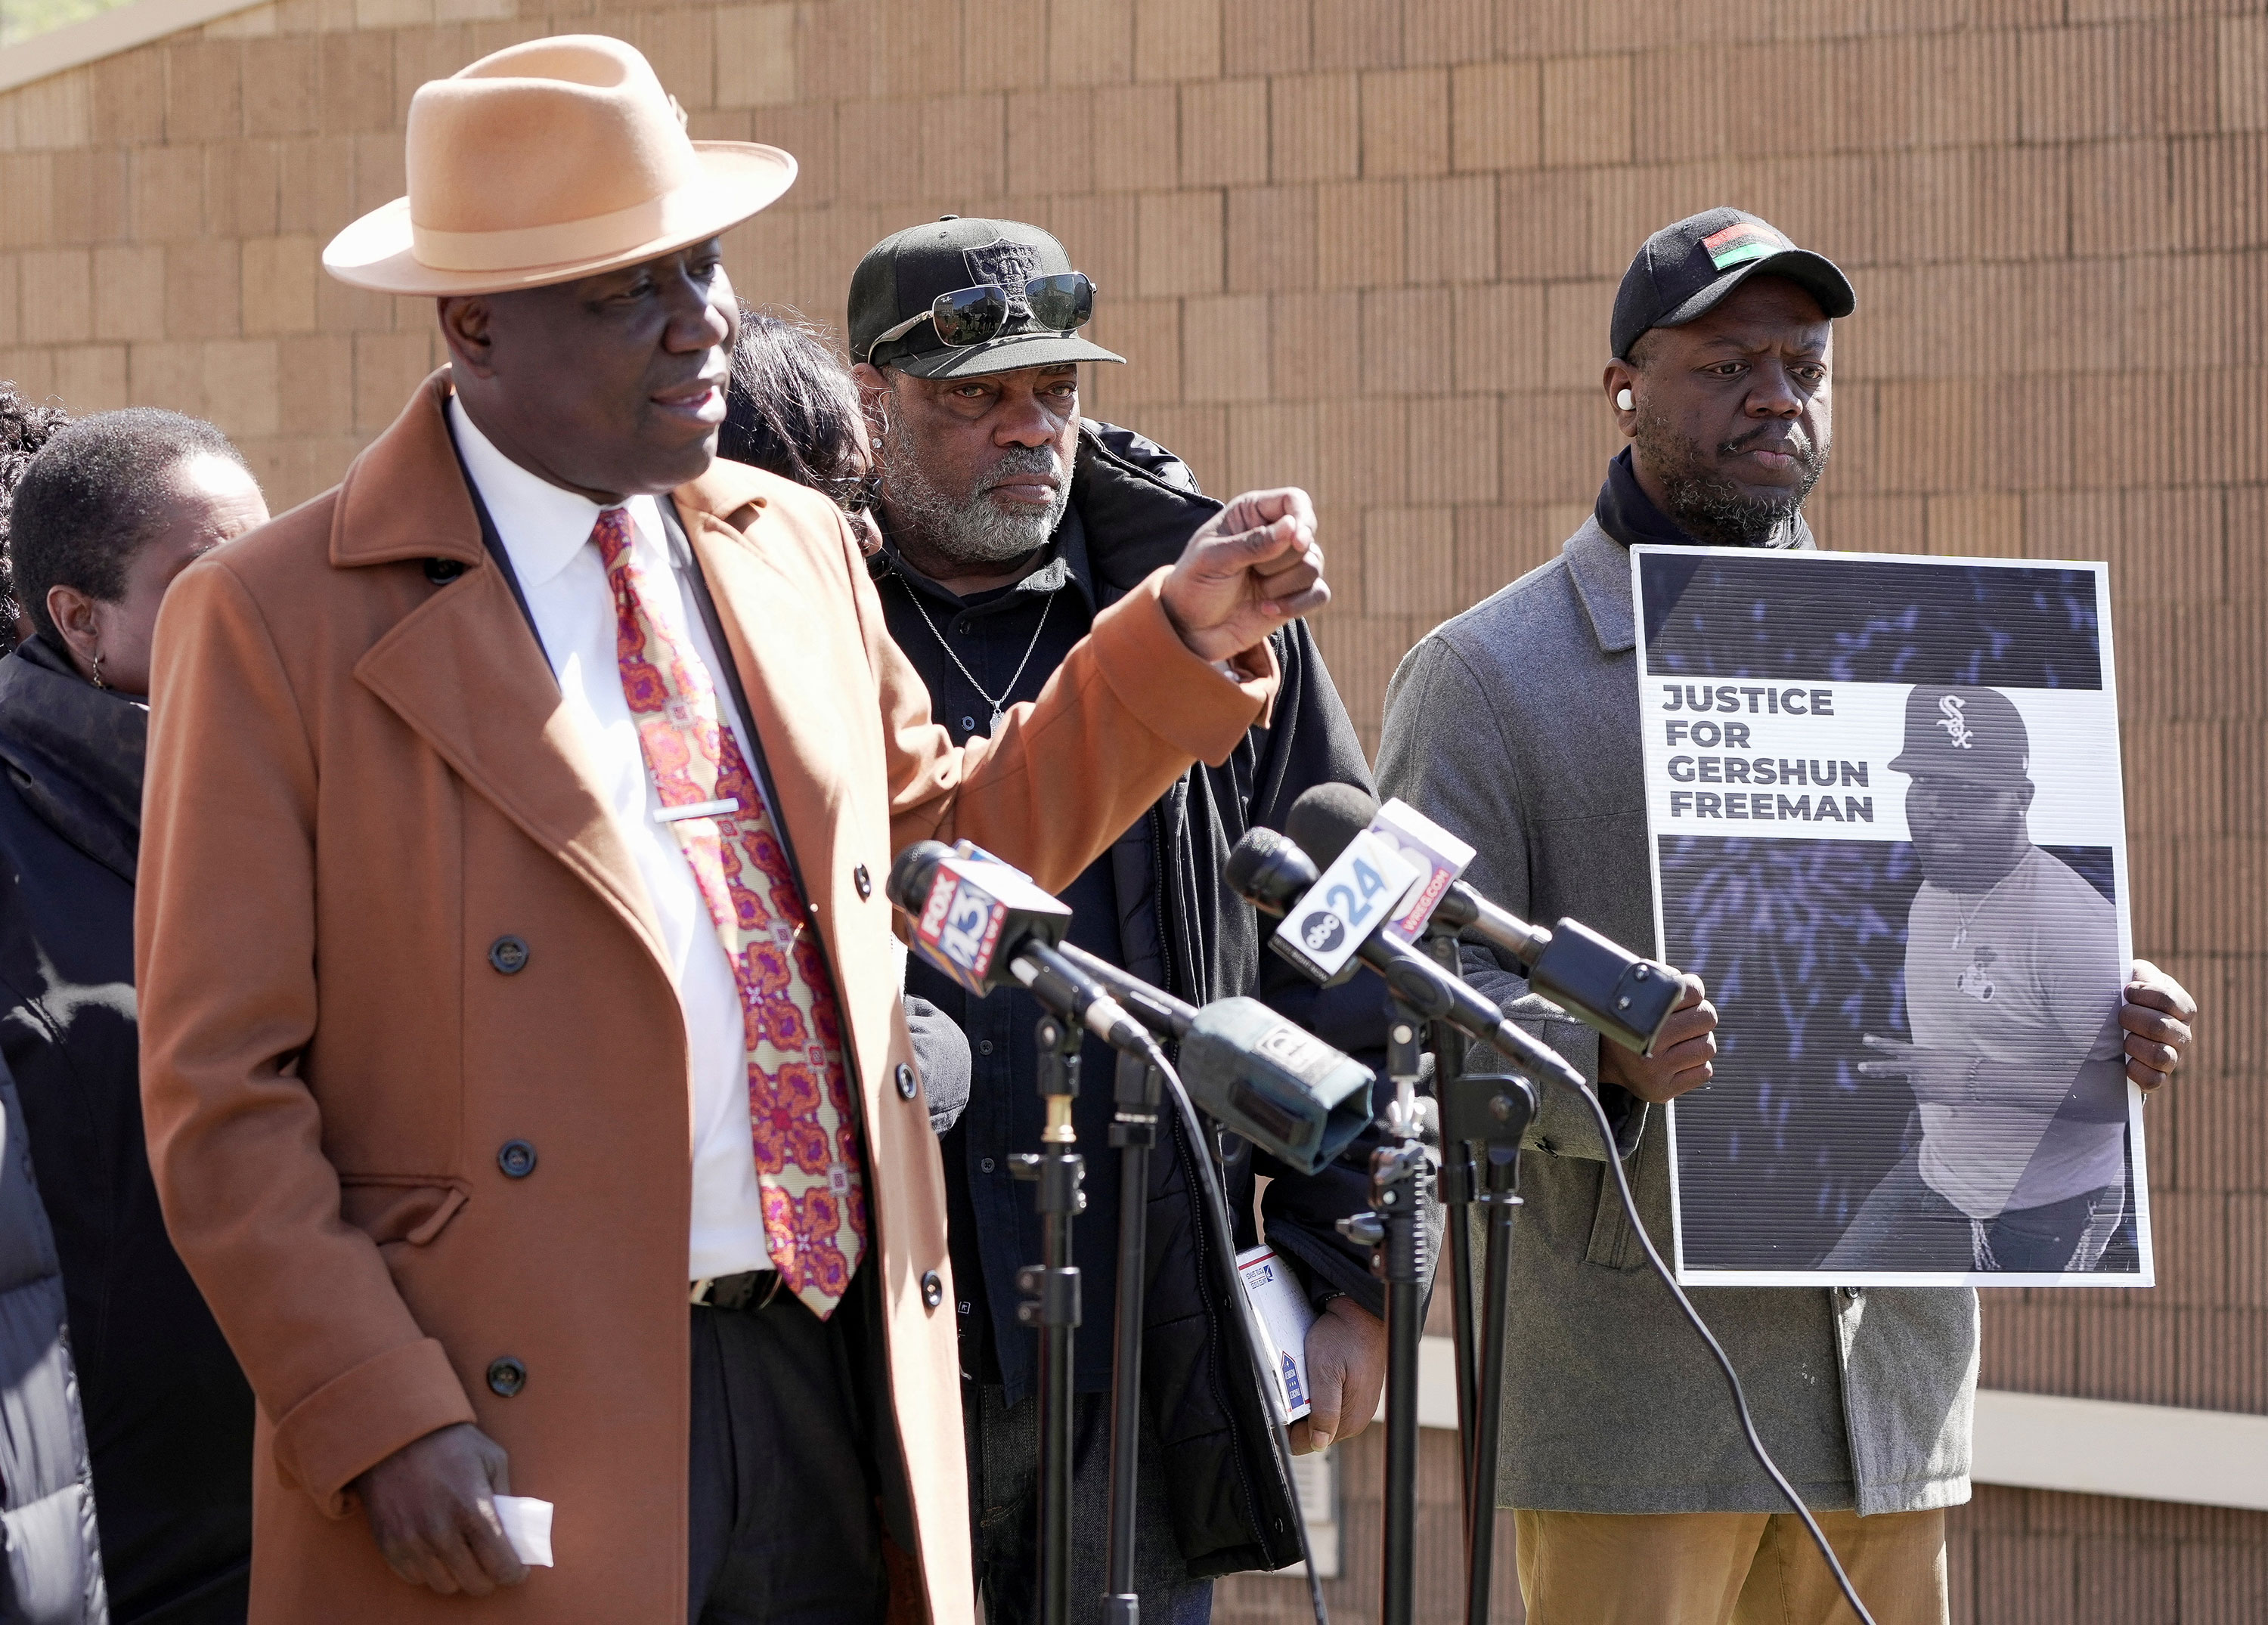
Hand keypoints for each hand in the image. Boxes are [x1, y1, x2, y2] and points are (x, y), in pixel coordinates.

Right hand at [352, 1422, 526, 1595]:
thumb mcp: (492, 1459)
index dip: (514, 1574)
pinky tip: (437, 1551)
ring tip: (464, 1557)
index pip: (500, 1566)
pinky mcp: (389, 1545)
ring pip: (445, 1586)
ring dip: (459, 1576)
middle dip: (489, 1577)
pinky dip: (430, 1571)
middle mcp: (441, 1532)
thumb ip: (506, 1497)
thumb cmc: (451, 1443)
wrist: (396, 1432)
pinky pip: (416, 1577)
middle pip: (474, 1583)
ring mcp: (412, 1541)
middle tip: (492, 1564)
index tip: (517, 1570)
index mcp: (473, 1510)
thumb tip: (516, 1532)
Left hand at [1158, 488, 1327, 661]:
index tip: (1296, 539)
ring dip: (1283, 584)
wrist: (1189, 629)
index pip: (1293, 501)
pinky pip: (1319, 593)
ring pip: (1314, 565)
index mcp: (1251, 514)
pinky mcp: (1293, 594)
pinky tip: (1266, 610)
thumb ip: (1252, 543)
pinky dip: (1297, 604)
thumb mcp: (1213, 559)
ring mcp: (1285, 566)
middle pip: (1306, 538)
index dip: (1301, 518)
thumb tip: (1292, 528)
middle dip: (1280, 561)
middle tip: (1249, 572)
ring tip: (1256, 592)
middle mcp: (1274, 535)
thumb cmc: (1194, 585)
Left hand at [1290, 1297, 1385, 1453]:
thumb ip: (1323, 1410)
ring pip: (1316, 1418)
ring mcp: (1356, 1407)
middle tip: (1286, 1387)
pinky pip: (1326, 1404)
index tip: (1274, 1407)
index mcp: (1349, 1420)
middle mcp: (1355, 1419)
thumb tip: (1319, 1443)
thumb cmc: (1343, 1337)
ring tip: (1297, 1379)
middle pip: (1310, 1432)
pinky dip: (1313, 1394)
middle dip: (1293, 1415)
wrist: (1361, 1313)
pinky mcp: (1354, 1394)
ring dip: (1302, 1403)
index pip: (1305, 1444)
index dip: (1284, 1429)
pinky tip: (1310, 1376)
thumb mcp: (1325, 1371)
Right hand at [1597, 975, 1715, 1102]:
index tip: (1685, 994)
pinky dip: (1696, 1065)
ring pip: (1708, 1047)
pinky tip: (1678, 1060)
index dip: (1694, 989)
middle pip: (1706, 1017)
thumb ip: (1662, 981)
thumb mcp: (1635, 993)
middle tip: (1687, 1018)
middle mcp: (1647, 1046)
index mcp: (1640, 1016)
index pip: (1691, 991)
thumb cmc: (1627, 1020)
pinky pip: (1704, 1072)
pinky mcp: (1663, 1091)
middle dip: (1700, 1015)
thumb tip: (1692, 985)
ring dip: (1699, 1041)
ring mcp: (1655, 1072)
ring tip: (1681, 1040)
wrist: (1602, 1059)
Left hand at [1857, 1034, 1976, 1104]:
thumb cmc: (1964, 1065)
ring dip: (1927, 1085)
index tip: (1865, 1040)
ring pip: (1915, 1085)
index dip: (1880, 1043)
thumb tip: (1909, 1081)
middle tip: (1860, 1067)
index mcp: (1921, 1054)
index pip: (1896, 1047)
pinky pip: (1924, 1097)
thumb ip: (1922, 1066)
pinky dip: (1933, 1095)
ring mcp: (1918, 1082)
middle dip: (1875, 1067)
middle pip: (1891, 1067)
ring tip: (1945, 1081)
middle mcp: (1916, 1067)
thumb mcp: (1940, 1059)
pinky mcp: (1923, 1096)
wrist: (1977, 1079)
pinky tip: (1945, 1091)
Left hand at [2120, 959, 2195, 1092]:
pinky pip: (2154, 1080)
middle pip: (2161, 1027)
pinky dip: (2136, 1071)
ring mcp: (2173, 1057)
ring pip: (2160, 1056)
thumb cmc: (2127, 996)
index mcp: (2182, 1007)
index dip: (2143, 995)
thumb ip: (2137, 972)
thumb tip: (2128, 979)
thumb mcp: (2134, 976)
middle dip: (2132, 1018)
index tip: (2126, 992)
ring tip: (2122, 1038)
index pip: (2168, 1000)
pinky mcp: (2159, 1076)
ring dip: (2133, 1044)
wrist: (2116, 1023)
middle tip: (2120, 1015)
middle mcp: (2182, 1034)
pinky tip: (2124, 1061)